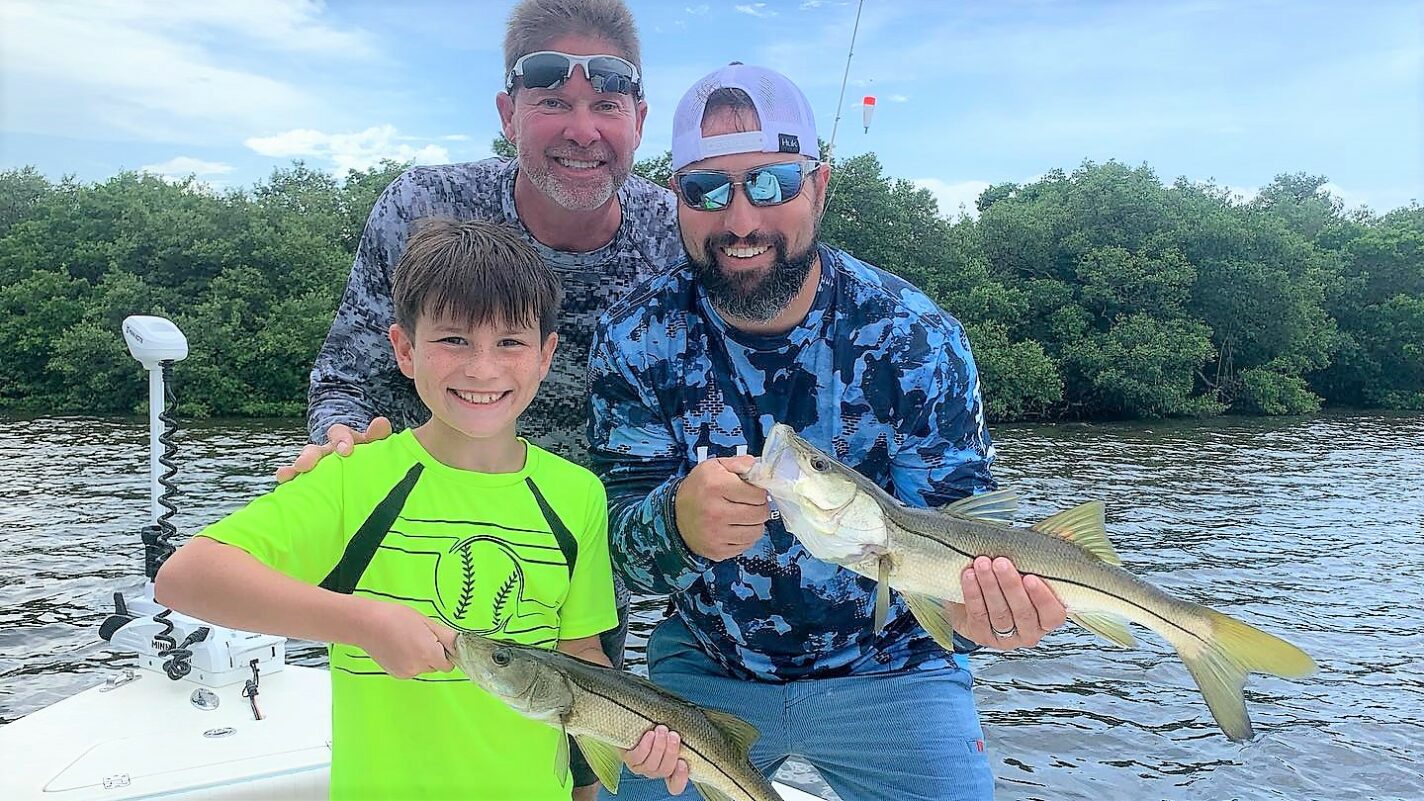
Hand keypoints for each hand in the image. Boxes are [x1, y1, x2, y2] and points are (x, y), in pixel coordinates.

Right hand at [275, 417, 391, 482]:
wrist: (361, 472)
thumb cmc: (368, 457)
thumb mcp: (374, 445)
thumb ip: (378, 435)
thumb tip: (381, 422)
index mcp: (344, 441)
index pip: (339, 434)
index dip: (341, 440)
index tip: (345, 451)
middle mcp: (327, 453)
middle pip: (315, 450)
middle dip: (309, 456)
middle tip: (304, 465)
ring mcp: (317, 467)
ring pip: (302, 465)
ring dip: (294, 469)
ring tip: (285, 475)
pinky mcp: (310, 481)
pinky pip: (297, 480)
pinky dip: (288, 479)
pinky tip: (283, 482)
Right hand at [352, 598, 454, 677]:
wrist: (367, 624)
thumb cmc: (395, 618)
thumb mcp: (427, 622)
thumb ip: (446, 637)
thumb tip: (459, 645)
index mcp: (428, 654)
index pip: (449, 664)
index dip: (446, 652)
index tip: (439, 641)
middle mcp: (418, 667)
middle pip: (436, 666)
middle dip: (433, 653)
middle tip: (420, 636)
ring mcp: (406, 672)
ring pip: (423, 668)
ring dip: (421, 657)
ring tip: (407, 640)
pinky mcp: (396, 674)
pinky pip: (411, 669)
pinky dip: (409, 660)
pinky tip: (399, 647)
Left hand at [623, 725, 689, 794]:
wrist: (635, 724)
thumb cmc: (658, 728)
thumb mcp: (671, 734)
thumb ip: (679, 740)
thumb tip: (689, 735)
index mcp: (669, 768)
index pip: (675, 785)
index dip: (680, 778)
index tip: (683, 763)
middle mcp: (655, 771)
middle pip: (665, 770)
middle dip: (671, 752)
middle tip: (674, 735)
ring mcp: (641, 767)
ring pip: (651, 765)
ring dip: (659, 747)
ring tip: (662, 730)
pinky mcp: (629, 760)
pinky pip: (637, 757)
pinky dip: (645, 746)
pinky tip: (650, 734)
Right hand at [674, 456, 769, 560]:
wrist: (675, 516)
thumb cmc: (698, 489)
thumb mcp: (713, 467)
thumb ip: (738, 463)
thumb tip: (756, 466)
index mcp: (716, 486)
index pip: (758, 494)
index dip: (758, 491)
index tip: (751, 491)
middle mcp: (716, 512)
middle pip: (760, 514)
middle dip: (759, 507)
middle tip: (750, 504)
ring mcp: (717, 535)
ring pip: (757, 532)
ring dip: (754, 523)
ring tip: (744, 516)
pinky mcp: (718, 551)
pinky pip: (747, 545)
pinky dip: (745, 537)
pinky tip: (735, 528)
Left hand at [952, 556, 1066, 649]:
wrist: (976, 598)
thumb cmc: (1010, 581)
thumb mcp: (1029, 569)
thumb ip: (1046, 556)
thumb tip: (1067, 531)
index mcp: (1047, 619)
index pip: (1052, 614)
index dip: (1043, 598)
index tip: (1031, 577)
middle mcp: (1029, 633)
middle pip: (1022, 612)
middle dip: (1010, 585)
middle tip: (1000, 562)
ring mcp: (1005, 638)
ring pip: (999, 613)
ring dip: (989, 586)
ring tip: (982, 563)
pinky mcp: (982, 636)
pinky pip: (978, 615)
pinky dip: (973, 594)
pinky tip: (969, 576)